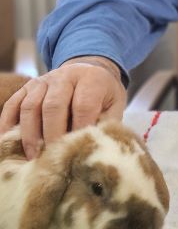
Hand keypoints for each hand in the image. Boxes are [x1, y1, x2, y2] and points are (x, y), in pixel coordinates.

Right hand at [0, 56, 125, 158]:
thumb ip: (107, 123)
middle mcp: (65, 76)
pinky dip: (7, 123)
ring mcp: (43, 80)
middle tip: (51, 158)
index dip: (79, 129)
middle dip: (51, 135)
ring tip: (33, 157)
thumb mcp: (115, 105)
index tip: (76, 150)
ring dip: (30, 134)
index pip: (83, 105)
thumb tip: (96, 148)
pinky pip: (13, 104)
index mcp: (92, 79)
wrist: (90, 70)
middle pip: (53, 106)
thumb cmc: (104, 94)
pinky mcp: (27, 86)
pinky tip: (8, 142)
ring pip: (30, 107)